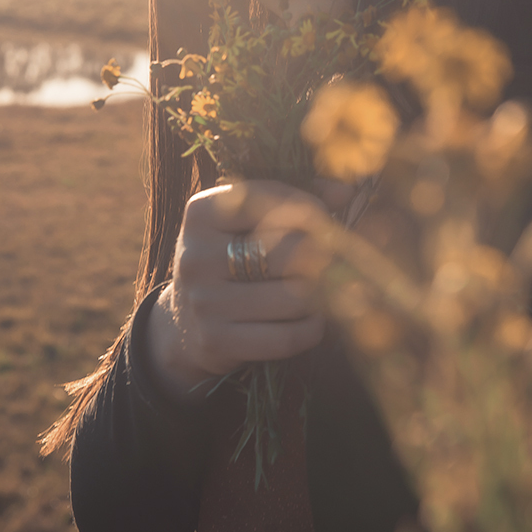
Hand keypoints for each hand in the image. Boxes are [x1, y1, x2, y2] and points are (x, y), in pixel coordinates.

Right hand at [144, 179, 347, 398]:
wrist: (185, 323)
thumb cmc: (229, 258)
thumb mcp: (244, 221)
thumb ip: (292, 197)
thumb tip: (346, 191)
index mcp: (201, 213)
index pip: (268, 200)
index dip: (309, 209)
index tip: (322, 221)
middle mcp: (197, 255)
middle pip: (289, 251)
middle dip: (322, 256)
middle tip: (335, 262)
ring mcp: (204, 301)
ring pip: (294, 297)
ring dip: (320, 297)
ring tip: (323, 292)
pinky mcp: (217, 340)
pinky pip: (286, 337)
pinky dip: (311, 329)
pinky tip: (312, 321)